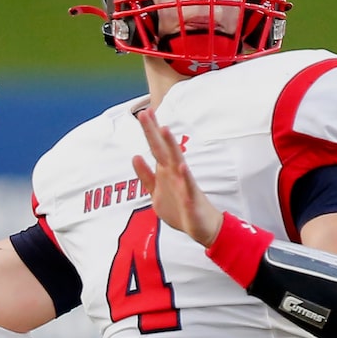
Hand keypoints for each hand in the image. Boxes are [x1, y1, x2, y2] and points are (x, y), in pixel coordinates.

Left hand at [132, 108, 222, 246]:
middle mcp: (175, 172)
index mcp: (165, 171)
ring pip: (177, 161)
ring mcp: (184, 183)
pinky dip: (185, 177)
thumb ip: (145, 175)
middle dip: (154, 131)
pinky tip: (183, 167)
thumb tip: (135, 156)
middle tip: (146, 112)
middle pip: (163, 148)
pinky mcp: (191, 198)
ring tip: (165, 130)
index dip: (150, 131)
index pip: (155, 147)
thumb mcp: (155, 191)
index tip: (143, 111)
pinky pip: (188, 187)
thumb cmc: (179, 207)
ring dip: (171, 146)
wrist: (201, 226)